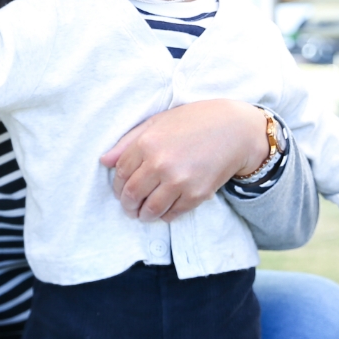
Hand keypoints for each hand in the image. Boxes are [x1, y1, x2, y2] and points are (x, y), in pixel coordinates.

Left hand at [99, 100, 268, 222]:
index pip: (121, 173)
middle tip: (129, 208)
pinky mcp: (196, 194)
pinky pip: (173, 213)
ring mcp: (179, 181)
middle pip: (132, 194)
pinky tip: (163, 212)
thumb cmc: (193, 121)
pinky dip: (165, 216)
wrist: (234, 129)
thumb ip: (127, 142)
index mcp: (147, 143)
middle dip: (127, 205)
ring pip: (150, 208)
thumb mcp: (156, 123)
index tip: (120, 190)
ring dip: (143, 215)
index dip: (117, 185)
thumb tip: (104, 161)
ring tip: (143, 215)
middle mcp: (160, 164)